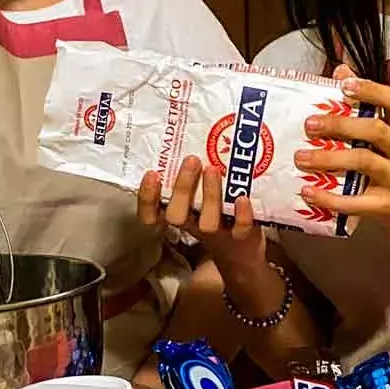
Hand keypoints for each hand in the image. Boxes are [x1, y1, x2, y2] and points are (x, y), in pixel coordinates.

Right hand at [138, 157, 284, 319]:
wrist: (243, 250)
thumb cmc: (215, 214)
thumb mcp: (199, 197)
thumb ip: (194, 175)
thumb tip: (196, 138)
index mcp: (178, 214)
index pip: (151, 214)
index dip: (147, 199)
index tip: (152, 173)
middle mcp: (192, 224)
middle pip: (177, 215)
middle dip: (182, 188)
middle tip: (191, 160)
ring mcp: (216, 233)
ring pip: (207, 222)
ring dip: (210, 196)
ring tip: (213, 170)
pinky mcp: (240, 237)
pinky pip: (239, 229)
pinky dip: (241, 215)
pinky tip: (242, 198)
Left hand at [296, 70, 389, 241]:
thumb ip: (367, 106)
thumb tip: (340, 70)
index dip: (373, 90)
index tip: (346, 84)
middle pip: (375, 130)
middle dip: (341, 124)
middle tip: (309, 125)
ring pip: (365, 162)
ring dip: (330, 159)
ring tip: (301, 158)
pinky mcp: (388, 206)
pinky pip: (358, 202)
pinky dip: (331, 198)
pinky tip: (308, 192)